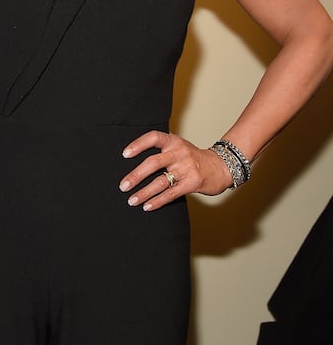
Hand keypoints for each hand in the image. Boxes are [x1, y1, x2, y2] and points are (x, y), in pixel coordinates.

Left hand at [119, 130, 233, 211]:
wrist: (221, 166)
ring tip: (131, 200)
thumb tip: (133, 167)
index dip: (138, 144)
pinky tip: (147, 206)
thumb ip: (161, 152)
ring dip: (144, 192)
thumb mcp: (178, 148)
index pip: (154, 137)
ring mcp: (187, 168)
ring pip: (160, 181)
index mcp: (174, 142)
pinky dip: (157, 201)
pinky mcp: (193, 183)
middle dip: (136, 175)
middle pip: (154, 163)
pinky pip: (171, 193)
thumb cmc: (192, 159)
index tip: (125, 154)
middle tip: (123, 186)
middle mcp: (179, 153)